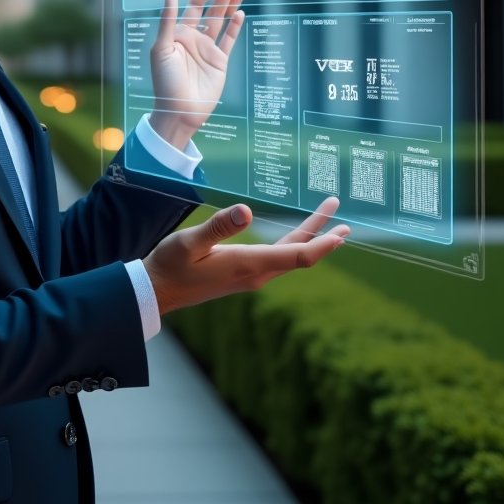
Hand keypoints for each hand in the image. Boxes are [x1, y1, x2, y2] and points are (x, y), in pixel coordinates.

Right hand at [143, 197, 349, 316]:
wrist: (158, 292)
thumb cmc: (171, 265)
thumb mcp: (190, 241)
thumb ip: (218, 226)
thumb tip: (246, 210)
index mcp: (248, 264)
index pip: (296, 256)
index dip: (321, 244)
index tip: (340, 232)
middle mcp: (256, 273)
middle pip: (300, 256)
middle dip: (323, 236)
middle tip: (344, 220)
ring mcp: (251, 276)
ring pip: (290, 257)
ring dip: (311, 240)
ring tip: (331, 226)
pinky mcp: (244, 274)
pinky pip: (279, 259)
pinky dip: (295, 245)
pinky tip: (295, 239)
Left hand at [149, 0, 249, 150]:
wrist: (179, 111)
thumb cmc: (164, 81)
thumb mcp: (162, 47)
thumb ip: (168, 19)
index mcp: (179, 31)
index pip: (196, 1)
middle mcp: (195, 37)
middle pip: (213, 7)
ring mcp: (208, 48)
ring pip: (223, 19)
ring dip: (233, 2)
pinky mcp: (220, 61)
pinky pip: (229, 40)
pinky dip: (235, 26)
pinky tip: (240, 13)